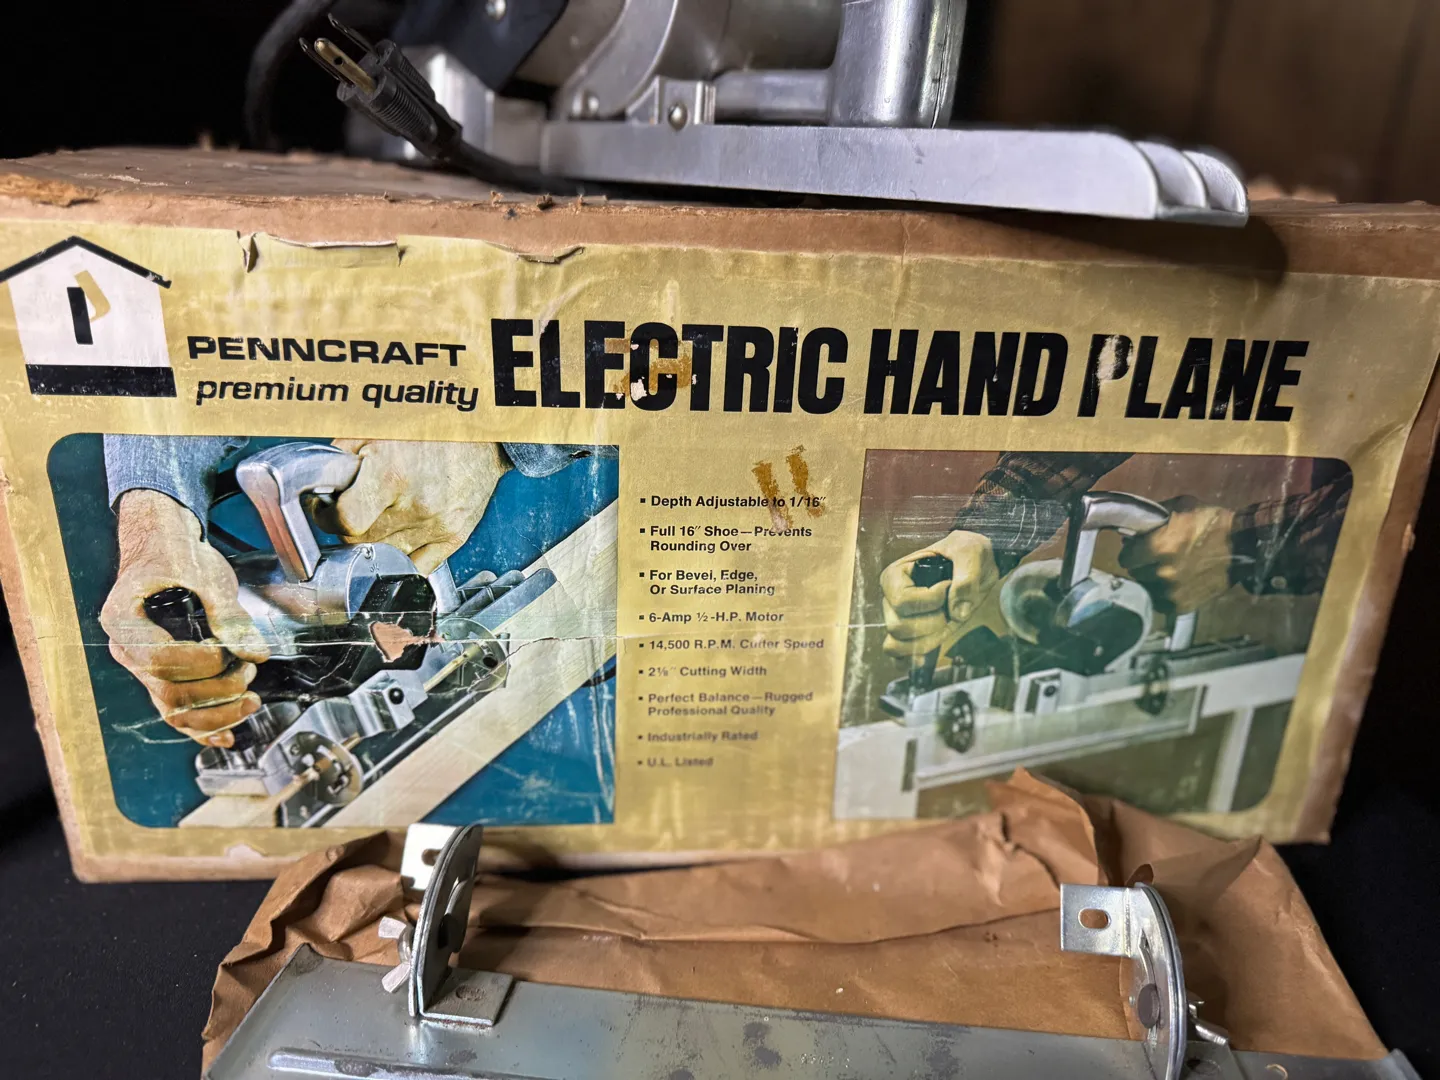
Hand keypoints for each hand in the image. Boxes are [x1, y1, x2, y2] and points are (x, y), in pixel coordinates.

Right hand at [100, 490, 268, 745]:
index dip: (202, 664)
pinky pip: (177, 710)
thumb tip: (255, 652)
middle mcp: (128, 650)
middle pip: (168, 693)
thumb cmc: (175, 551)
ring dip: (217, 714)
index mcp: (124, 621)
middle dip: (217, 691)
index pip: (160, 660)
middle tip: (251, 672)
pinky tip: (229, 735)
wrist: (161, 542)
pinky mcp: (163, 674)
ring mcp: (143, 666)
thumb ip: (228, 614)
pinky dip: (203, 728)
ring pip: (173, 710)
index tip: (230, 652)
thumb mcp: (204, 573)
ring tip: (252, 700)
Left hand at [321, 440, 510, 574]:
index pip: (345, 521)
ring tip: (381, 516)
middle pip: (361, 541)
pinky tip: (399, 536)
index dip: (328, 517)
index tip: (327, 510)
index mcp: (392, 474)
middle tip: (355, 508)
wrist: (482, 435)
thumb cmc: (430, 428)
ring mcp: (437, 525)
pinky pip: (416, 566)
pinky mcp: (454, 537)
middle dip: (350, 527)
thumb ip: (343, 458)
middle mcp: (416, 505)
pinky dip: (402, 557)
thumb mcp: (377, 430)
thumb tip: (322, 485)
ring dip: (375, 541)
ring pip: (385, 555)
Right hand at [880, 530, 999, 657]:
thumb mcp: (971, 552)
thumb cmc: (967, 552)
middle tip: (951, 606)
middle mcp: (891, 599)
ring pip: (900, 645)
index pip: (902, 601)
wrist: (978, 566)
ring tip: (947, 622)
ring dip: (930, 640)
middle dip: (933, 623)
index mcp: (896, 575)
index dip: (930, 601)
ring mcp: (899, 619)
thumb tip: (957, 612)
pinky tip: (928, 658)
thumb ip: (967, 577)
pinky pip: (898, 656)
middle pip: (899, 627)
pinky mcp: (912, 635)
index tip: (947, 586)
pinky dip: (911, 660)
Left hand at [1119, 498, 1234, 610]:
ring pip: (1147, 589)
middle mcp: (1162, 572)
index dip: (1132, 552)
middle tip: (1155, 559)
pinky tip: (1174, 585)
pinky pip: (1161, 604)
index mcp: (1157, 547)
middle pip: (1136, 574)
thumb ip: (1152, 520)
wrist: (1245, 545)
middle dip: (1143, 565)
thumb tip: (1132, 532)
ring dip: (1153, 581)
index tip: (1139, 549)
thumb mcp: (1180, 509)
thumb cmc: (1212, 523)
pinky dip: (1164, 595)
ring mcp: (1172, 592)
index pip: (1126, 558)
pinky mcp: (1183, 606)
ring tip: (1167, 571)